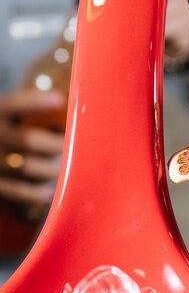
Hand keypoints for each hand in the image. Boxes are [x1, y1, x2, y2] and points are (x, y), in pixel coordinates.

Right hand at [0, 88, 64, 206]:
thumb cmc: (9, 129)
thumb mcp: (11, 114)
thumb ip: (31, 108)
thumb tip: (69, 99)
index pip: (14, 104)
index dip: (36, 102)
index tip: (59, 99)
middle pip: (27, 139)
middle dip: (55, 144)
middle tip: (75, 147)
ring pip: (26, 166)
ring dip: (52, 169)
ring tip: (69, 170)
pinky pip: (16, 189)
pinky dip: (34, 193)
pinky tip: (49, 192)